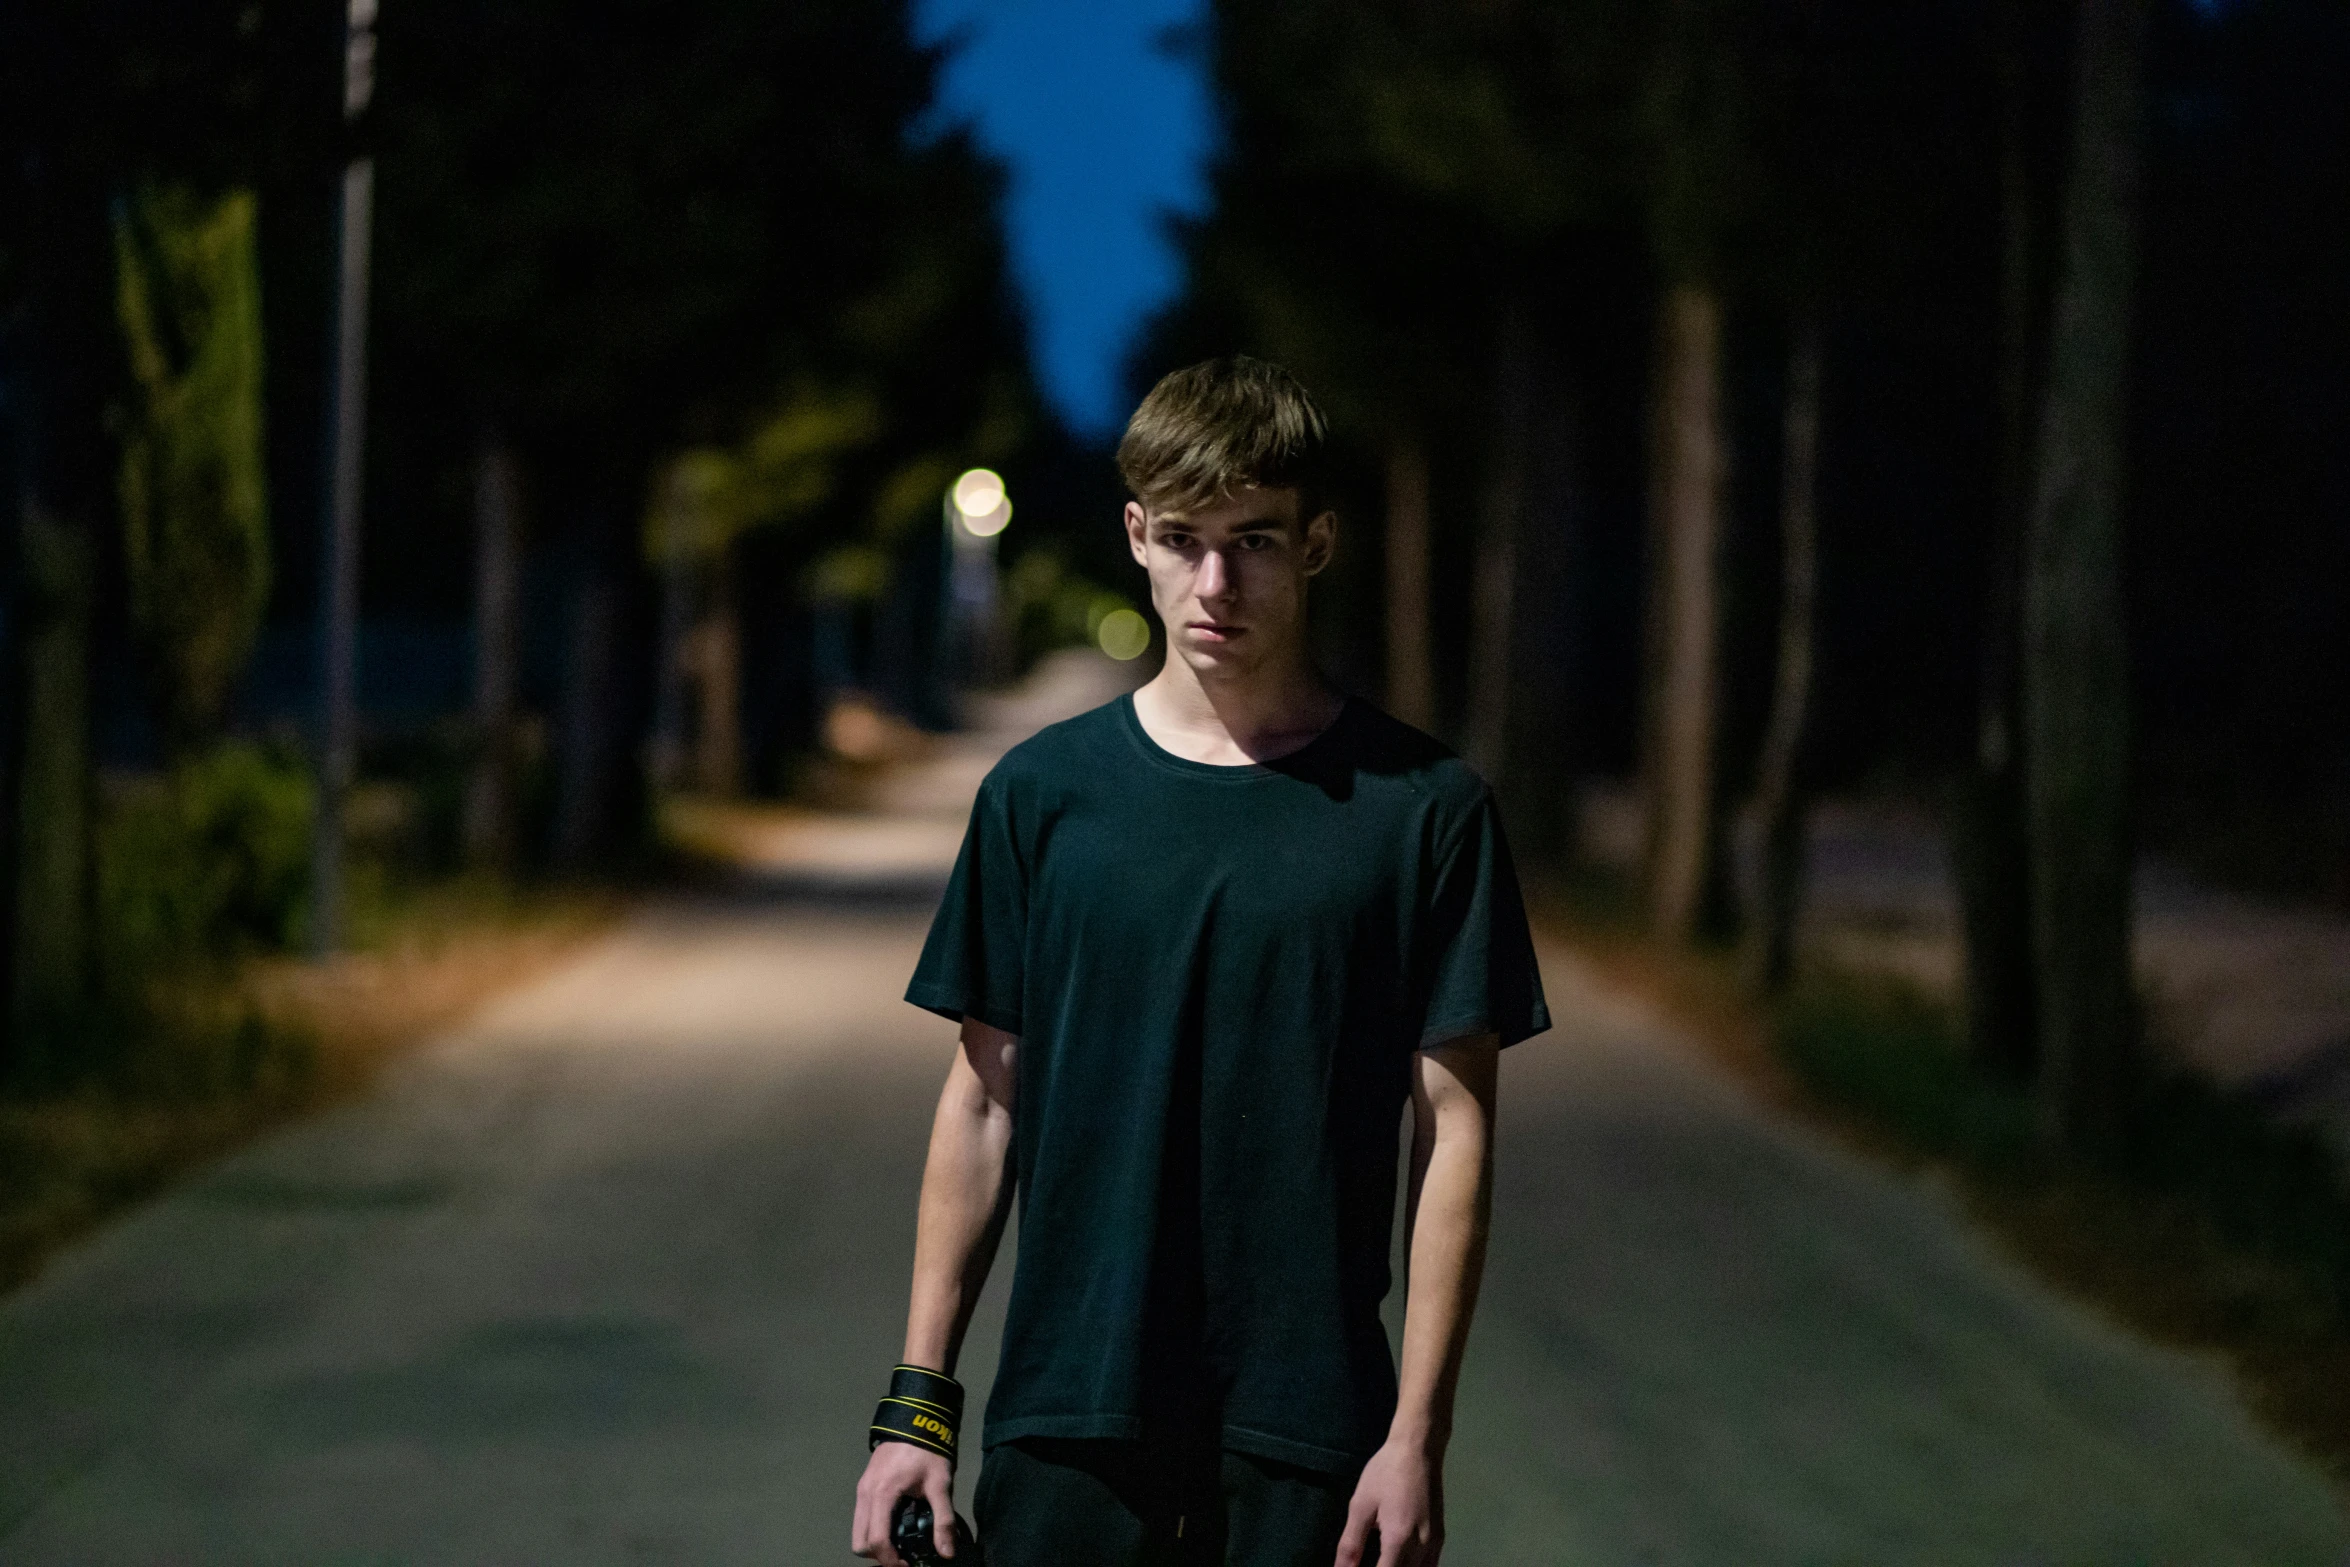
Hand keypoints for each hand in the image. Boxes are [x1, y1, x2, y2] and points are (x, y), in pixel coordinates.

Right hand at [852, 1442, 956, 1563]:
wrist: (916, 1418)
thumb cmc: (928, 1451)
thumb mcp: (940, 1484)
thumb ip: (943, 1520)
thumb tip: (946, 1552)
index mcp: (882, 1495)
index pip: (877, 1541)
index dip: (891, 1560)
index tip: (908, 1564)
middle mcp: (865, 1494)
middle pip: (859, 1542)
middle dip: (879, 1555)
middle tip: (903, 1556)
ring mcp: (862, 1489)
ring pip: (857, 1531)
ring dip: (875, 1543)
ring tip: (900, 1541)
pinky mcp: (864, 1485)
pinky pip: (862, 1517)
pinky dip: (874, 1529)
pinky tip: (896, 1523)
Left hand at [1335, 1436, 1442, 1566]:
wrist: (1419, 1449)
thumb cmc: (1386, 1473)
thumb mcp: (1361, 1505)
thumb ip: (1351, 1544)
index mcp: (1398, 1540)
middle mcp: (1421, 1547)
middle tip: (1370, 1561)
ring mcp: (1434, 1543)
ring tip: (1383, 1562)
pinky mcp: (1441, 1536)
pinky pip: (1431, 1566)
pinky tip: (1402, 1563)